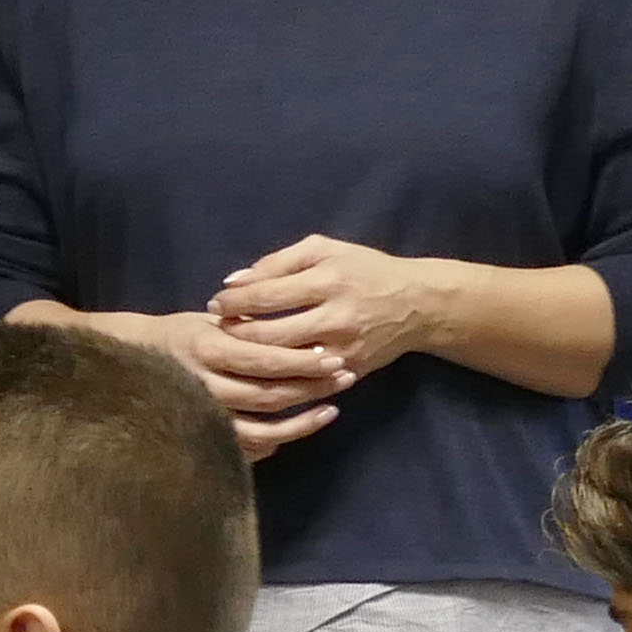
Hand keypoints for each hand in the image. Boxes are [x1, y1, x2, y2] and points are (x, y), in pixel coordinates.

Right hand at [59, 302, 348, 454]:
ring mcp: (203, 416)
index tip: (335, 355)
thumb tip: (291, 322)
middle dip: (311, 387)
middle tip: (345, 378)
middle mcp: (204, 384)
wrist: (129, 364)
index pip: (264, 358)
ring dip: (300, 422)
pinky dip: (273, 443)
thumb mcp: (207, 320)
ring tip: (331, 410)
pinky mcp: (202, 438)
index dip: (302, 360)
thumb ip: (243, 323)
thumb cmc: (179, 336)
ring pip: (260, 428)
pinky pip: (243, 448)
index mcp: (208, 347)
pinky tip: (297, 431)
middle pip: (268, 394)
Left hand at [214, 236, 451, 386]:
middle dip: (237, 332)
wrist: (416, 304)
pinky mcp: (349, 371)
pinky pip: (305, 381)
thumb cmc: (364, 270)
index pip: (267, 294)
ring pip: (285, 362)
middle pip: (271, 333)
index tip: (215, 304)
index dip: (235, 301)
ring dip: (253, 357)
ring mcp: (343, 349)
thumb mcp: (324, 250)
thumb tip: (235, 281)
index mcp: (327, 280)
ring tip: (234, 349)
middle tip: (217, 330)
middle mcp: (335, 316)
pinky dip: (279, 377)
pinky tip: (261, 370)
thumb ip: (278, 262)